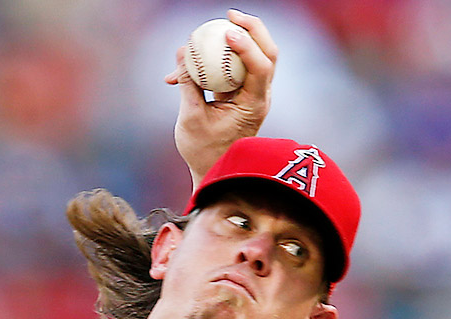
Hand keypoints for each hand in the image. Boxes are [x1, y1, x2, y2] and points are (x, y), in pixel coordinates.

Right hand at [165, 9, 277, 188]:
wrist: (213, 171)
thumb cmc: (203, 152)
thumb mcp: (190, 118)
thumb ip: (188, 83)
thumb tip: (182, 51)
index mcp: (254, 106)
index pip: (261, 68)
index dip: (247, 46)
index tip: (227, 33)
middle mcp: (260, 96)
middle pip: (268, 53)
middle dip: (252, 29)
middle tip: (229, 15)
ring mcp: (254, 93)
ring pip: (257, 56)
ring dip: (241, 36)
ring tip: (218, 25)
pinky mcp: (243, 92)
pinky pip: (237, 65)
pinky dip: (221, 56)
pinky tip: (195, 55)